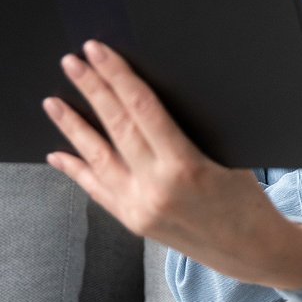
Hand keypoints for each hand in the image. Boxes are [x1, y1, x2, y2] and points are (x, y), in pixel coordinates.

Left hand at [43, 40, 301, 289]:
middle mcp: (156, 187)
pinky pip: (97, 190)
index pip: (142, 109)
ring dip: (72, 127)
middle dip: (92, 89)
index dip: (118, 76)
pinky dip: (76, 170)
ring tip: (52, 102)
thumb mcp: (229, 155)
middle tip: (72, 62)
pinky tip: (59, 154)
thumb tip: (153, 96)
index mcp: (185, 166)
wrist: (249, 250)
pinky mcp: (133, 222)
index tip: (99, 52)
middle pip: (116, 127)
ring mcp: (139, 207)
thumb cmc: (246, 199)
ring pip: (97, 158)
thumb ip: (191, 131)